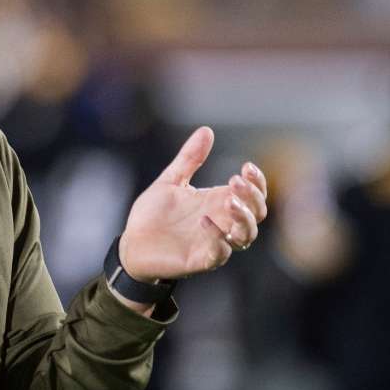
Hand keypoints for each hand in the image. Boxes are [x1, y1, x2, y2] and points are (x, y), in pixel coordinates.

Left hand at [118, 127, 267, 283]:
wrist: (131, 243)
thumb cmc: (153, 214)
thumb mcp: (171, 181)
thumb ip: (189, 158)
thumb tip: (206, 130)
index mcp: (218, 202)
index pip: (253, 195)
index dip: (258, 182)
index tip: (247, 166)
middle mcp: (222, 223)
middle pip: (257, 213)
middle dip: (253, 196)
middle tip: (236, 181)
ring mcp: (213, 242)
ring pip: (246, 236)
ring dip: (243, 218)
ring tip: (229, 200)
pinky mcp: (201, 259)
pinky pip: (219, 254)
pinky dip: (218, 240)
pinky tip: (206, 222)